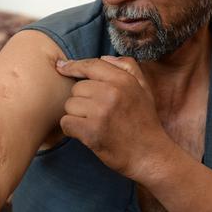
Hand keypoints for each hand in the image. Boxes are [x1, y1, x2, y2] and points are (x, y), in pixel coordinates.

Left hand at [55, 56, 171, 178]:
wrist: (151, 155)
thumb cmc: (145, 122)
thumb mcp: (144, 89)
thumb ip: (128, 67)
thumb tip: (104, 56)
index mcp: (123, 80)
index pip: (91, 65)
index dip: (73, 66)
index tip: (61, 67)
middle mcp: (112, 92)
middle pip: (77, 88)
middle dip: (82, 101)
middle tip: (99, 114)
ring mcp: (101, 112)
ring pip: (70, 105)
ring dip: (77, 116)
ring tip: (96, 124)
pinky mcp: (91, 131)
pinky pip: (66, 122)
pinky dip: (72, 129)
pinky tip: (86, 134)